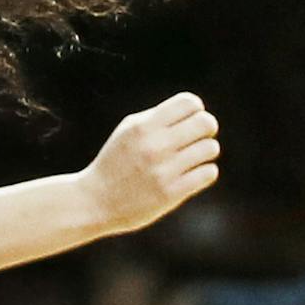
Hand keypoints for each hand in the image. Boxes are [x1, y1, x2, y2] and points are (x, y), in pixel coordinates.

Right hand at [79, 92, 220, 233]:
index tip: (188, 121)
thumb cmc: (115, 163)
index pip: (189, 103)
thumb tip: (196, 111)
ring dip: (205, 152)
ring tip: (191, 159)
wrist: (94, 202)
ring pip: (210, 148)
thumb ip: (158, 119)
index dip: (196, 110)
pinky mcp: (170, 193)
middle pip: (206, 123)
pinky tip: (190, 175)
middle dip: (207, 129)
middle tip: (196, 138)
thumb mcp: (128, 133)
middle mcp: (153, 146)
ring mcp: (163, 170)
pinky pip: (209, 173)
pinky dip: (204, 172)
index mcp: (142, 126)